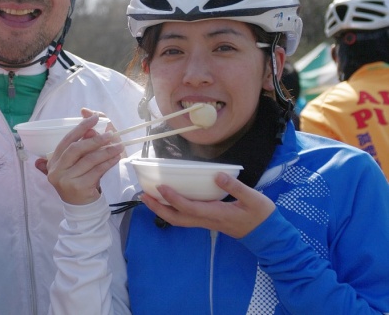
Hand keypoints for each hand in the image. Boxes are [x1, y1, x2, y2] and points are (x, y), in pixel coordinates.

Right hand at [36, 110, 123, 204]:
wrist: (81, 207)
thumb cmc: (80, 180)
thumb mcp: (79, 163)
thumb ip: (83, 146)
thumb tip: (92, 129)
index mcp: (53, 161)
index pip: (67, 140)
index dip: (81, 127)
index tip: (95, 118)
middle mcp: (56, 170)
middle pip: (76, 149)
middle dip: (95, 139)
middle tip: (110, 134)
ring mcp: (65, 180)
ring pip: (88, 160)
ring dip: (105, 151)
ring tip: (119, 146)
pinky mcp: (78, 187)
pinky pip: (96, 171)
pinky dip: (108, 163)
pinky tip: (116, 157)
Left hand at [140, 172, 275, 237]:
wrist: (268, 235)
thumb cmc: (261, 216)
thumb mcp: (253, 199)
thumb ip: (235, 188)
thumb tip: (217, 176)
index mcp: (216, 214)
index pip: (189, 208)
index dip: (173, 198)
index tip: (161, 187)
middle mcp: (207, 220)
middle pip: (176, 218)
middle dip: (158, 208)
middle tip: (143, 195)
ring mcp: (206, 223)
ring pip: (179, 220)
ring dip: (162, 210)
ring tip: (149, 198)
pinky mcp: (208, 221)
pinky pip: (185, 218)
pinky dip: (172, 210)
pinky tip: (168, 201)